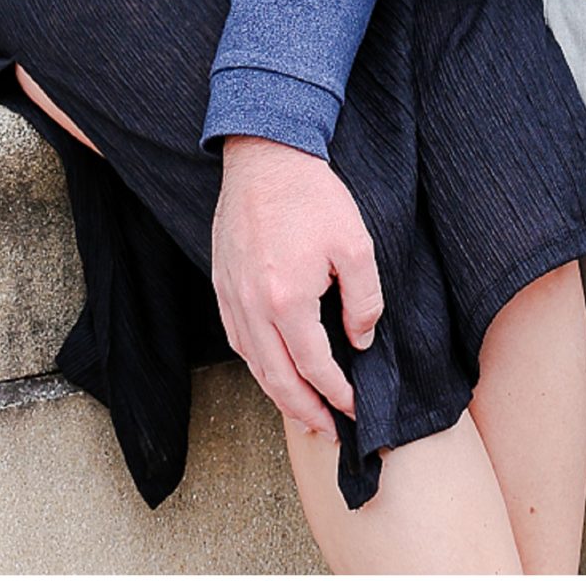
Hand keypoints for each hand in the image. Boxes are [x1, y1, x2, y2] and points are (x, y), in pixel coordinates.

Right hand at [212, 137, 383, 437]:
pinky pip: (237, 339)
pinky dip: (257, 365)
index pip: (314, 367)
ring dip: (279, 395)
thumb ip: (364, 300)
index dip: (336, 393)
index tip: (355, 409)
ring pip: (253, 364)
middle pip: (278, 378)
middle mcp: (251, 306)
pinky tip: (273, 370)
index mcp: (286, 300)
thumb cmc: (312, 195)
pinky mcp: (221, 283)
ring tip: (304, 412)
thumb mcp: (356, 244)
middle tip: (329, 431)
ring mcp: (231, 296)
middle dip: (306, 411)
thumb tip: (360, 341)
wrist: (265, 155)